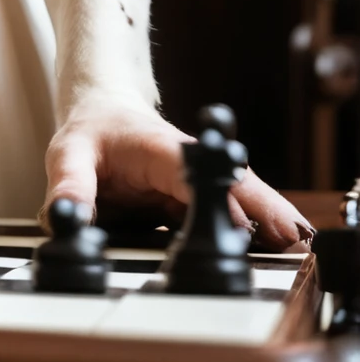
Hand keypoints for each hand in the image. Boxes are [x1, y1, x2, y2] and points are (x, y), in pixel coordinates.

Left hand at [44, 92, 310, 251]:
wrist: (100, 114)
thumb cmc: (90, 131)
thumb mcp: (68, 153)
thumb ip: (70, 185)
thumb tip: (66, 217)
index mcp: (160, 149)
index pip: (192, 172)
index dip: (214, 196)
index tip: (238, 223)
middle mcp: (186, 164)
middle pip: (229, 183)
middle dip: (261, 207)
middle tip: (291, 236)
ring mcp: (195, 183)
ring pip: (237, 198)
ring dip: (267, 218)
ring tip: (295, 245)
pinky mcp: (195, 200)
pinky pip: (228, 213)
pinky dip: (254, 227)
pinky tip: (276, 246)